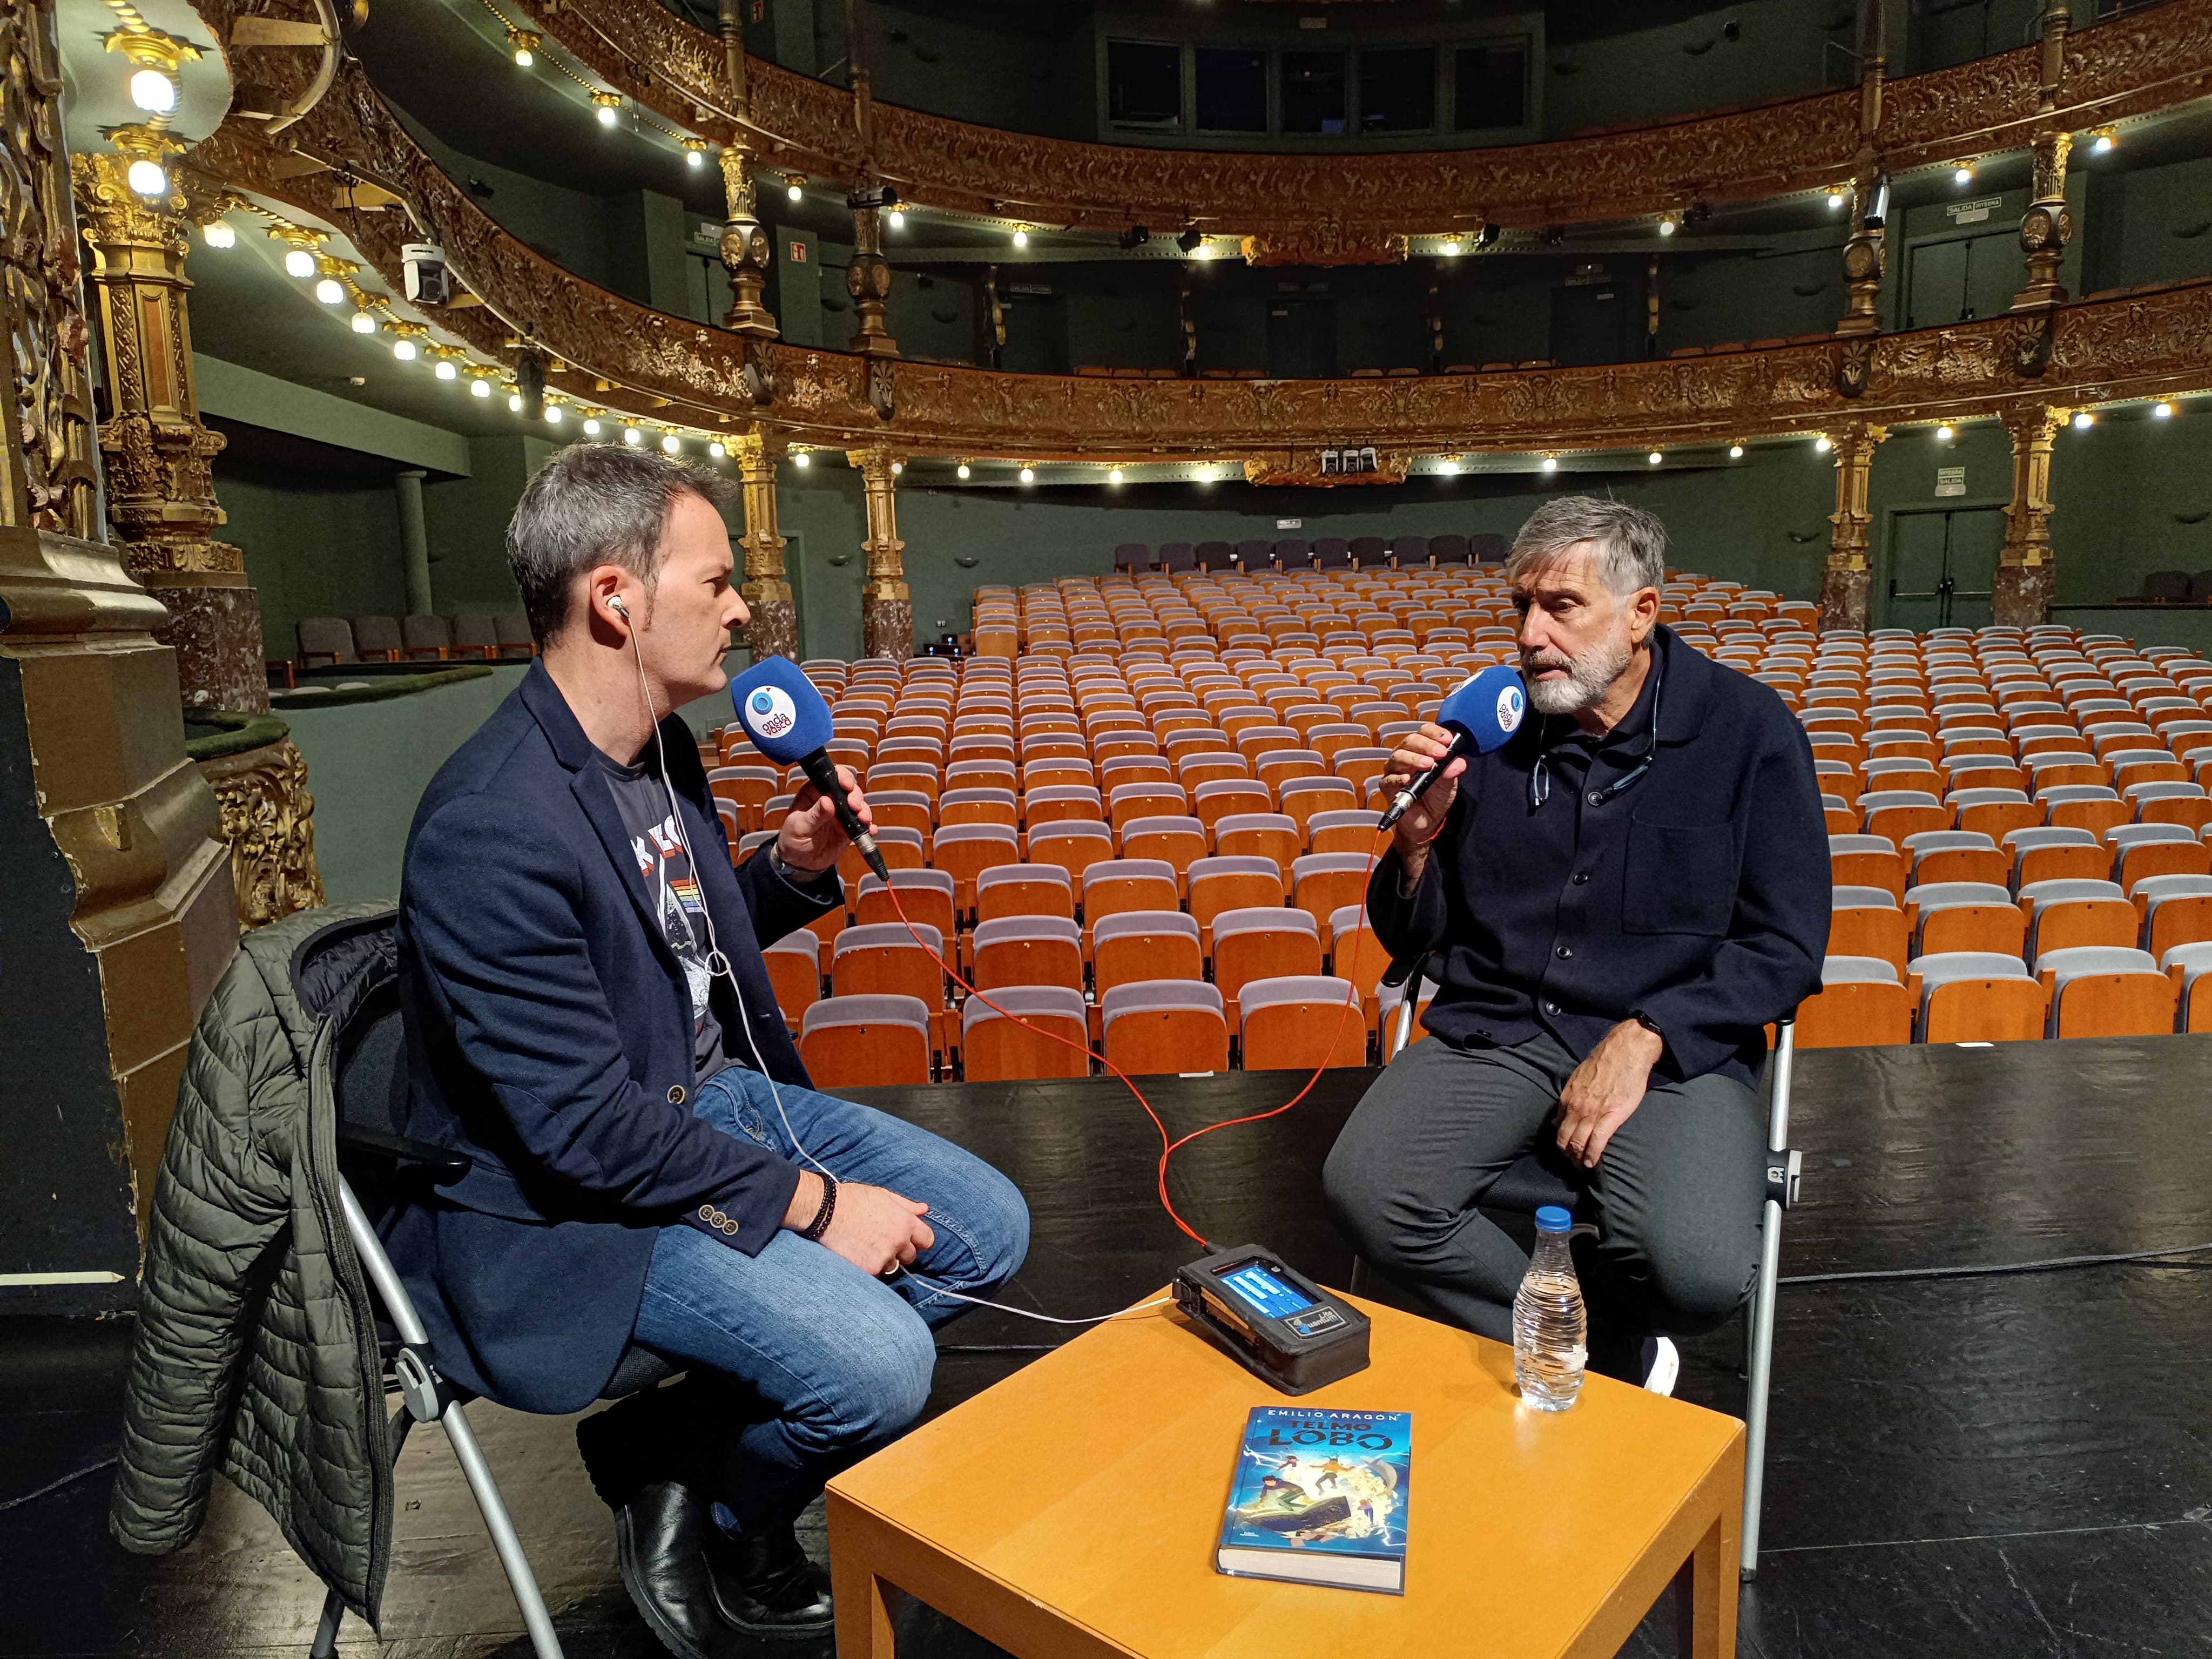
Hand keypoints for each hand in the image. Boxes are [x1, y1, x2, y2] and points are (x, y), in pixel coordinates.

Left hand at [778, 765, 871, 871]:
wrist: (799, 863)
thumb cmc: (792, 841)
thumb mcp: (799, 827)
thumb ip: (814, 816)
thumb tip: (827, 802)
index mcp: (813, 793)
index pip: (830, 776)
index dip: (841, 777)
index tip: (847, 785)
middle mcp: (830, 800)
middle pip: (849, 789)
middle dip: (856, 796)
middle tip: (855, 807)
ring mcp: (841, 814)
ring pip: (859, 805)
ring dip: (864, 810)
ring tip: (863, 819)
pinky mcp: (849, 828)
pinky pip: (862, 825)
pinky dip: (869, 826)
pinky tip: (870, 830)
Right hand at [792, 1176, 933, 1276]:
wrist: (826, 1211)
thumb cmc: (854, 1199)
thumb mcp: (883, 1195)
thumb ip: (906, 1205)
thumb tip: (924, 1209)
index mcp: (905, 1222)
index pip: (927, 1240)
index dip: (919, 1241)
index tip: (910, 1241)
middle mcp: (898, 1241)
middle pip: (910, 1256)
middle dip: (900, 1251)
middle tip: (880, 1242)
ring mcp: (884, 1257)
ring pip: (892, 1266)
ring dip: (883, 1260)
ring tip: (865, 1246)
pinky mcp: (868, 1269)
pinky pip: (875, 1273)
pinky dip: (867, 1267)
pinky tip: (856, 1254)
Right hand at [1381, 723, 1465, 877]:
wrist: (1427, 821)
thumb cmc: (1436, 797)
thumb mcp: (1449, 784)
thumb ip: (1452, 772)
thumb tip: (1459, 762)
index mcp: (1421, 750)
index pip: (1425, 732)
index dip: (1435, 733)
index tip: (1447, 739)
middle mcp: (1406, 756)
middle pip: (1410, 741)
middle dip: (1427, 745)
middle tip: (1441, 753)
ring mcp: (1395, 770)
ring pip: (1398, 756)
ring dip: (1413, 758)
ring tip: (1428, 765)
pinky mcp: (1387, 786)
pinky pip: (1388, 779)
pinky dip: (1397, 778)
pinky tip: (1406, 779)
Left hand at [1556, 1020, 1664, 1169]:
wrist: (1625, 1052)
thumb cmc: (1604, 1064)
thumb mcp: (1577, 1080)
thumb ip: (1568, 1101)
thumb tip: (1557, 1119)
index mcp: (1568, 1099)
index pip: (1559, 1128)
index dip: (1562, 1143)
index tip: (1567, 1151)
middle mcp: (1576, 1107)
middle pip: (1565, 1139)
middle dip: (1568, 1155)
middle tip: (1574, 1163)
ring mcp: (1592, 1112)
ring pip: (1578, 1143)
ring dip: (1578, 1158)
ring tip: (1583, 1166)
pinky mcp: (1611, 1116)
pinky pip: (1597, 1142)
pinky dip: (1592, 1155)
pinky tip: (1592, 1163)